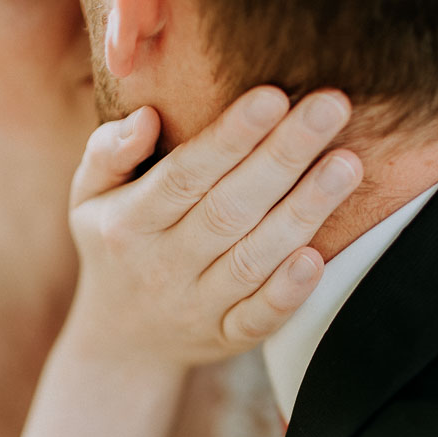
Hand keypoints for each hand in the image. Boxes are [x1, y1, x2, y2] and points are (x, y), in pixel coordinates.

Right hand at [64, 86, 362, 368]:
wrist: (122, 341)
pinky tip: (320, 257)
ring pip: (252, 259)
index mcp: (130, 222)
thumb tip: (146, 116)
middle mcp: (163, 265)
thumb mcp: (90, 196)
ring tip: (347, 165)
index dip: (231, 136)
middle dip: (283, 156)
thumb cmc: (117, 243)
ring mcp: (197, 306)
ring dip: (303, 213)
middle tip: (333, 106)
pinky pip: (260, 318)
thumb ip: (109, 151)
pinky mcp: (229, 337)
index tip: (274, 95)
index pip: (185, 173)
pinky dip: (288, 292)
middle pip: (229, 208)